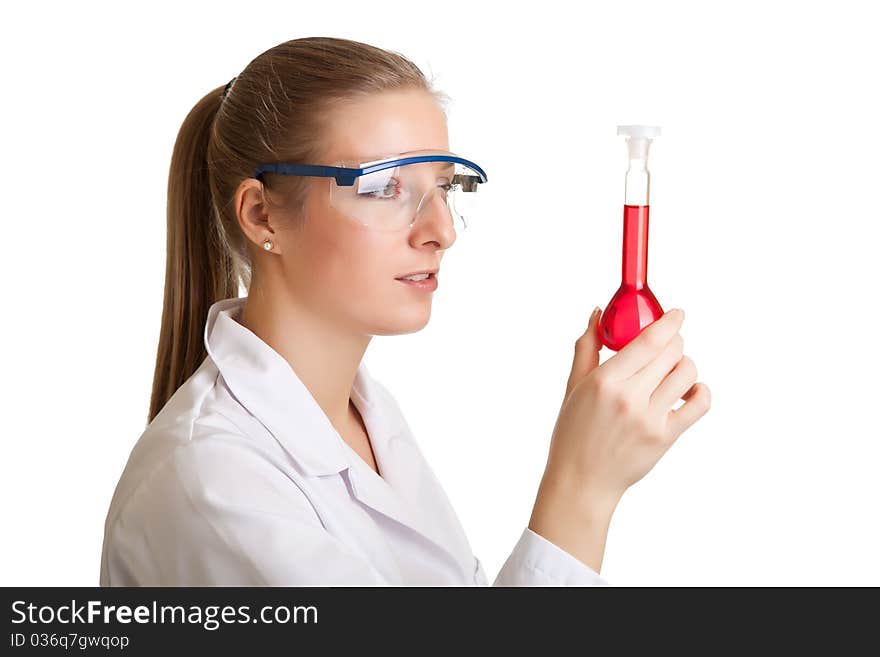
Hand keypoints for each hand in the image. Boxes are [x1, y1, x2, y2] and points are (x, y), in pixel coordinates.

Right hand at [528, 306, 711, 571]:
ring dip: (684, 364)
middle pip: (671, 352)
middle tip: (667, 345)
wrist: (581, 481)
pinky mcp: (666, 437)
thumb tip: (597, 314)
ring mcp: (650, 419)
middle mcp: (629, 398)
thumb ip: (587, 347)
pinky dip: (700, 390)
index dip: (669, 322)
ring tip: (672, 371)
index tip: (677, 314)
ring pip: (688, 373)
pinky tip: (689, 390)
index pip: (649, 340)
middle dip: (674, 342)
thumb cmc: (574, 433)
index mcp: (604, 381)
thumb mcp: (573, 387)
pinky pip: (700, 404)